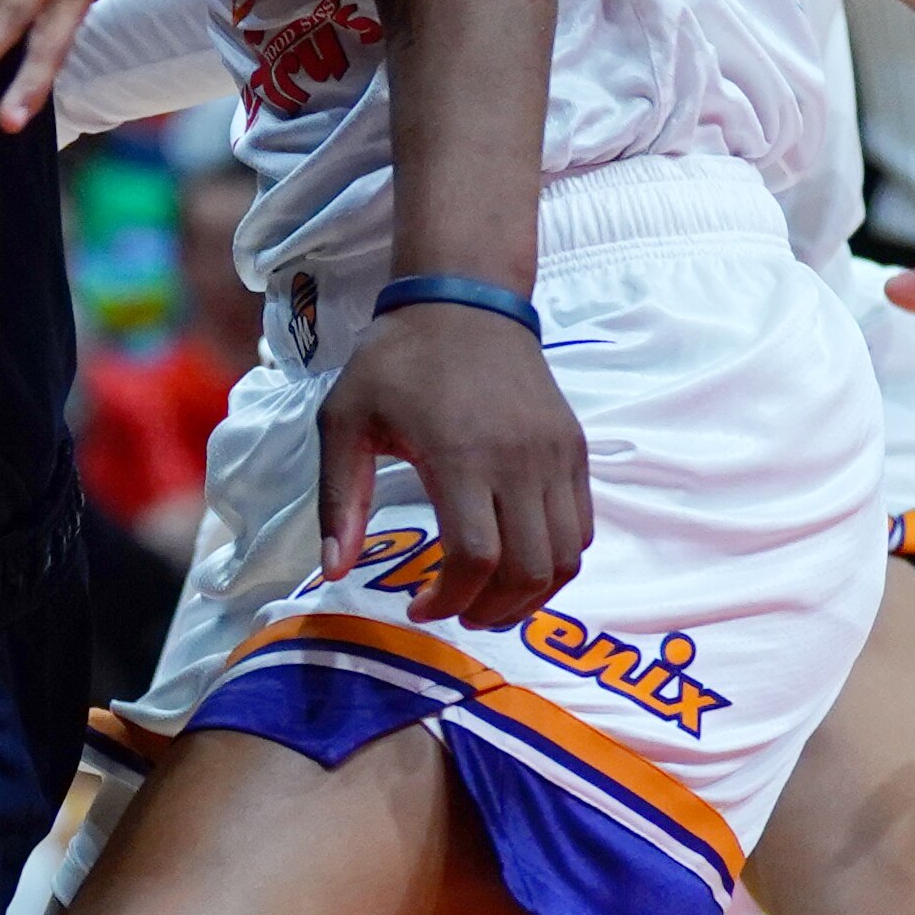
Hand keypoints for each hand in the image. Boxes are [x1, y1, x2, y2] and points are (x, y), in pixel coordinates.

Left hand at [313, 303, 590, 631]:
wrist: (464, 299)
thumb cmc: (396, 361)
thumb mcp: (344, 420)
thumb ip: (338, 500)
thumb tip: (333, 571)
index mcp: (461, 455)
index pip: (476, 558)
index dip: (450, 601)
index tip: (420, 608)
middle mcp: (520, 460)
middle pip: (527, 570)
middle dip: (491, 611)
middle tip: (457, 614)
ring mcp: (556, 456)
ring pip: (565, 558)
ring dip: (530, 596)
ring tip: (489, 601)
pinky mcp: (575, 450)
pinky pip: (581, 528)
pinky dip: (556, 562)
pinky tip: (518, 563)